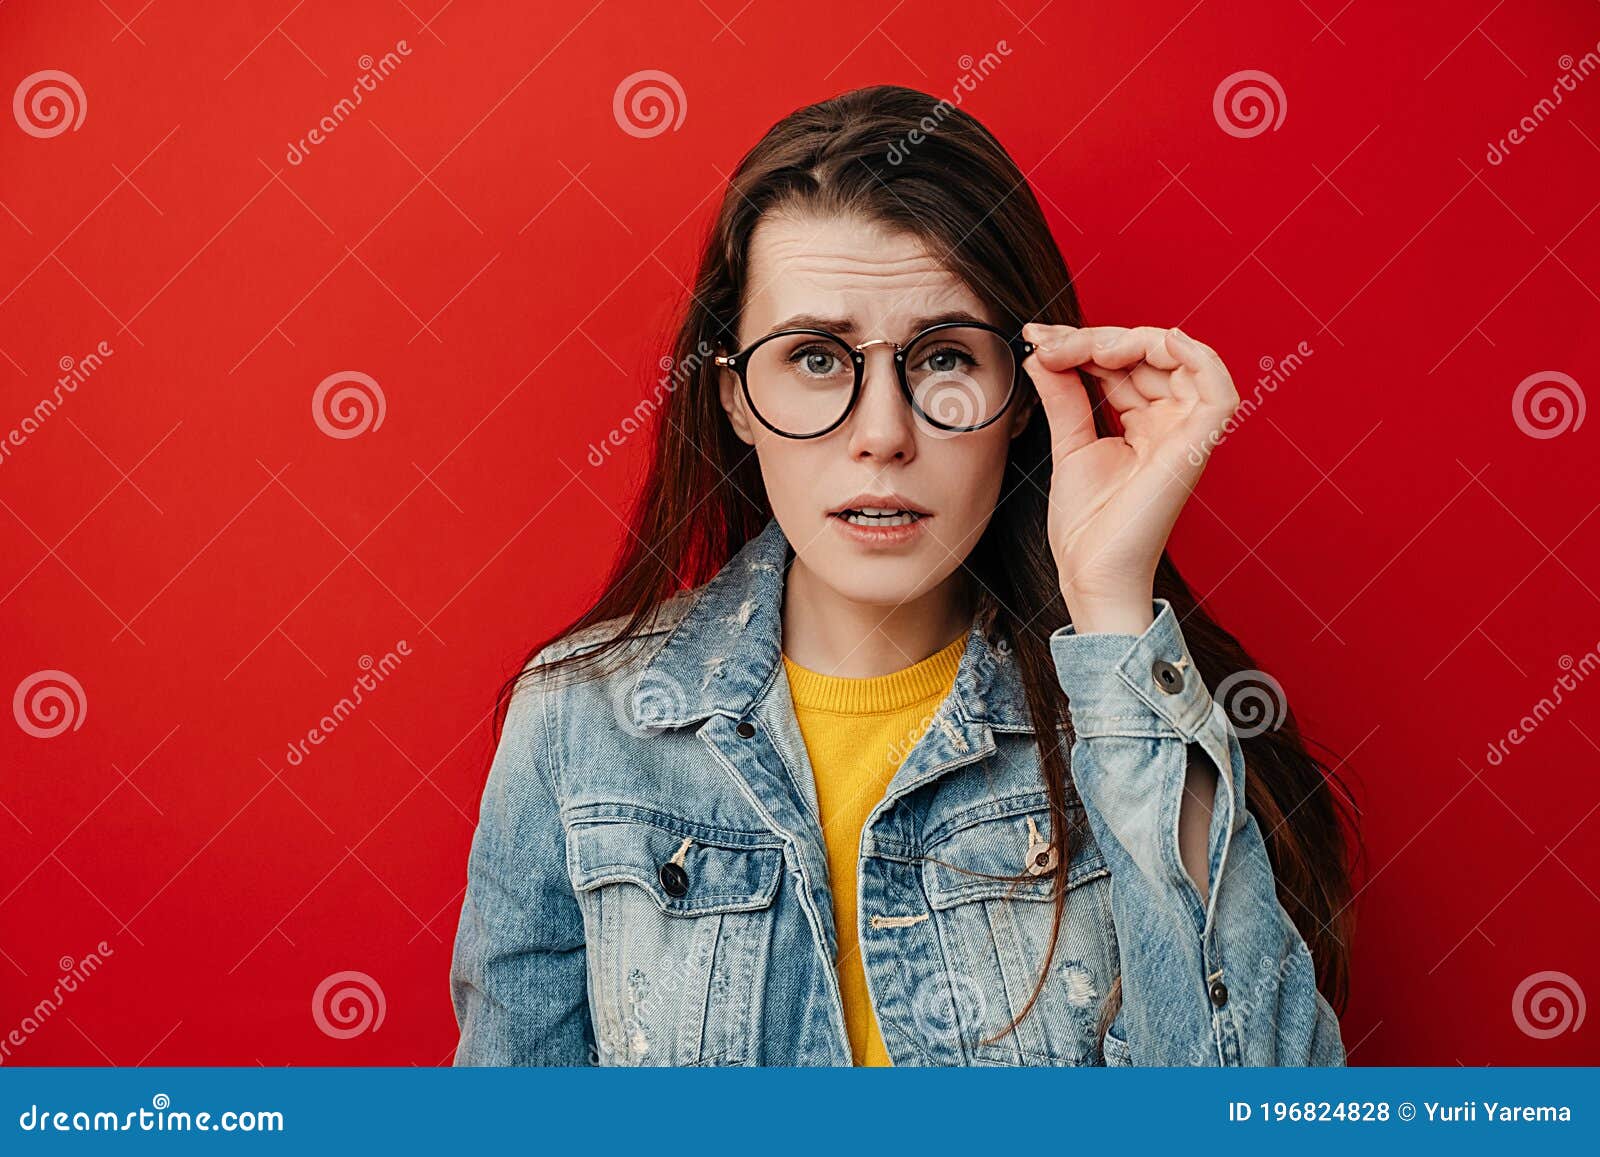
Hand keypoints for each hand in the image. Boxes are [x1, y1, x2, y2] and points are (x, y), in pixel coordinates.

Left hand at [1020, 323, 1239, 635]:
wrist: (1091, 571)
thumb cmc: (1086, 525)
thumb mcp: (1069, 443)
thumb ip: (1063, 394)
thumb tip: (1043, 350)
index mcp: (1147, 424)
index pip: (1123, 364)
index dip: (1082, 343)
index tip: (1036, 340)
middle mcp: (1172, 423)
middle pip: (1146, 354)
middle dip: (1093, 338)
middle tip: (1046, 345)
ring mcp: (1187, 433)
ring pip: (1176, 357)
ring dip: (1127, 340)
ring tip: (1080, 349)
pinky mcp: (1196, 445)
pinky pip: (1216, 387)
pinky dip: (1190, 353)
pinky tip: (1140, 342)